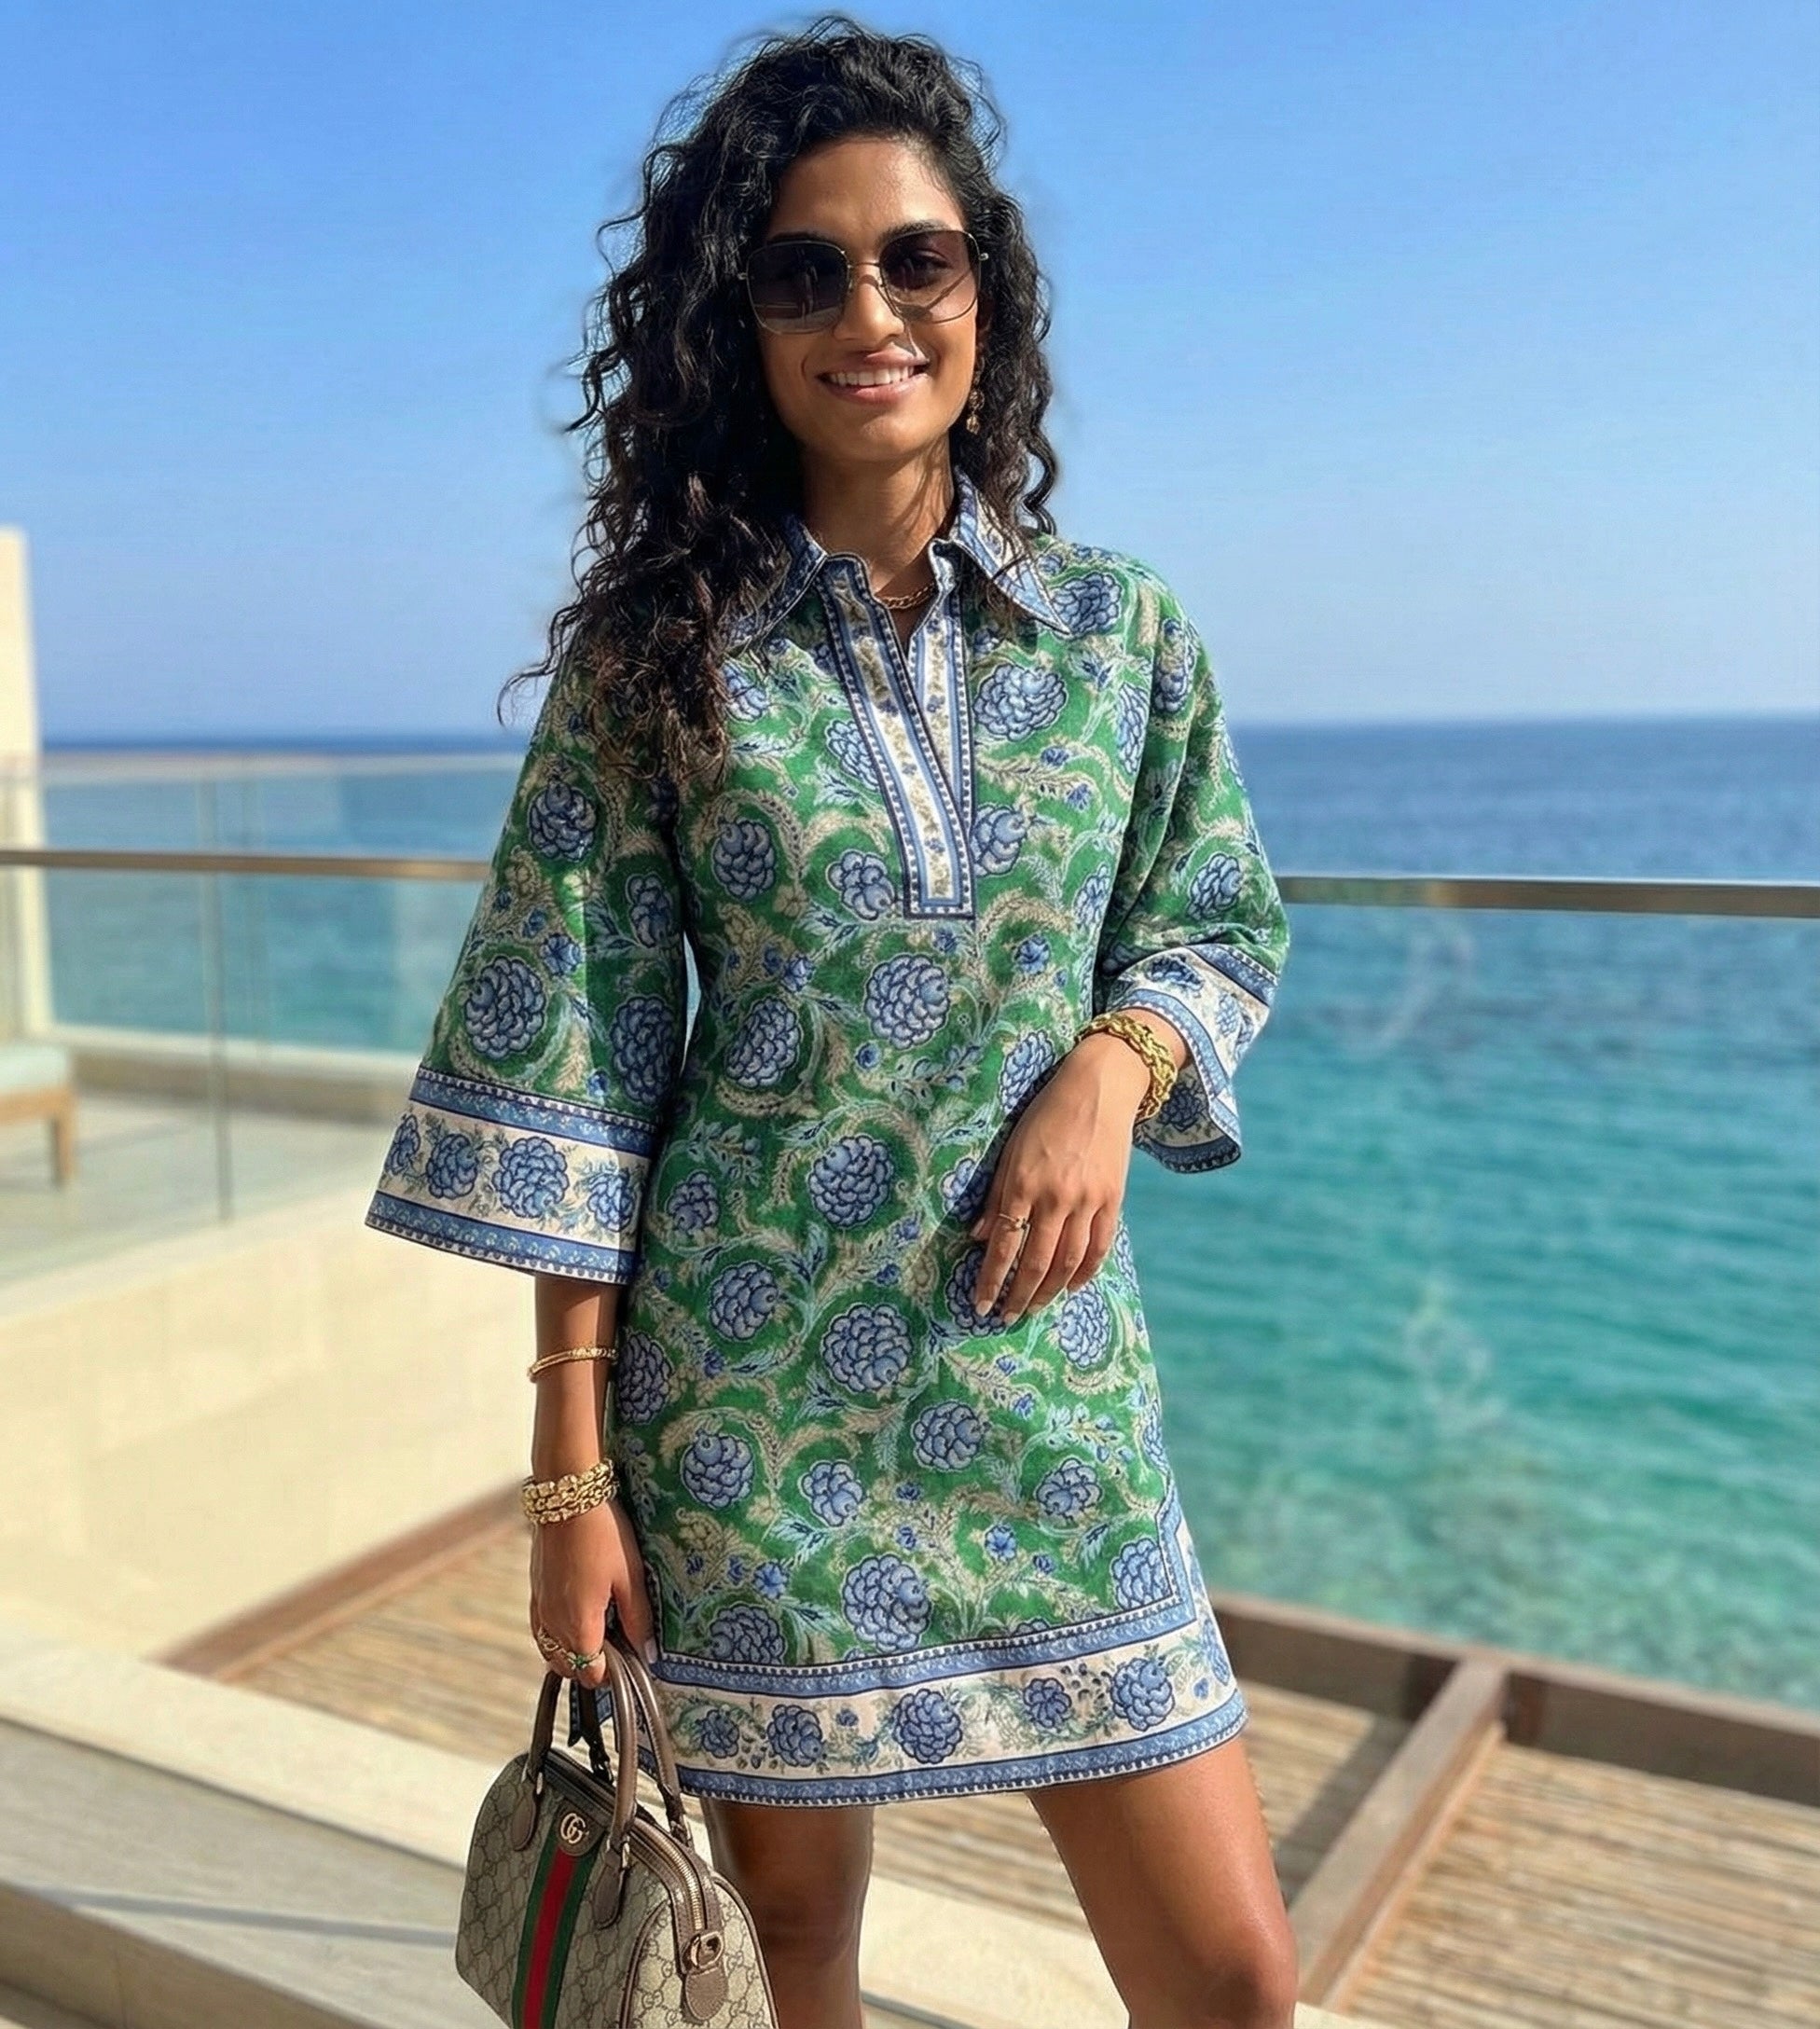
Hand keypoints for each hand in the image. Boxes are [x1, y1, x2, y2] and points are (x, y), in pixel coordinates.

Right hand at [527, 1494, 654, 1689]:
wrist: (567, 1498)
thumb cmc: (604, 1535)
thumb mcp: (631, 1576)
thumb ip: (639, 1619)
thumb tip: (648, 1654)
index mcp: (579, 1626)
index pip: (592, 1674)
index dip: (614, 1671)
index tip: (631, 1654)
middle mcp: (552, 1625)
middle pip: (571, 1668)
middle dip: (594, 1664)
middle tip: (620, 1639)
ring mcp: (539, 1609)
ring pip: (553, 1652)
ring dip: (574, 1651)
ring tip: (601, 1626)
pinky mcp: (534, 1593)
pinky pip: (542, 1631)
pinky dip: (558, 1635)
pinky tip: (579, 1613)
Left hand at [969, 1035, 1148, 1324]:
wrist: (1099, 1088)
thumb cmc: (1046, 1115)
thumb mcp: (1011, 1149)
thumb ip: (997, 1195)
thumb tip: (981, 1237)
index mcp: (1024, 1184)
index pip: (1004, 1245)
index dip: (991, 1280)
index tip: (980, 1304)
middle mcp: (1056, 1198)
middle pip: (1036, 1262)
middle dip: (1018, 1296)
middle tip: (1005, 1318)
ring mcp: (1088, 1201)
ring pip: (1068, 1261)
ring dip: (1048, 1291)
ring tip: (1034, 1309)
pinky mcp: (1112, 1200)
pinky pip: (1099, 1247)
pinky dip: (1085, 1272)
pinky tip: (1071, 1287)